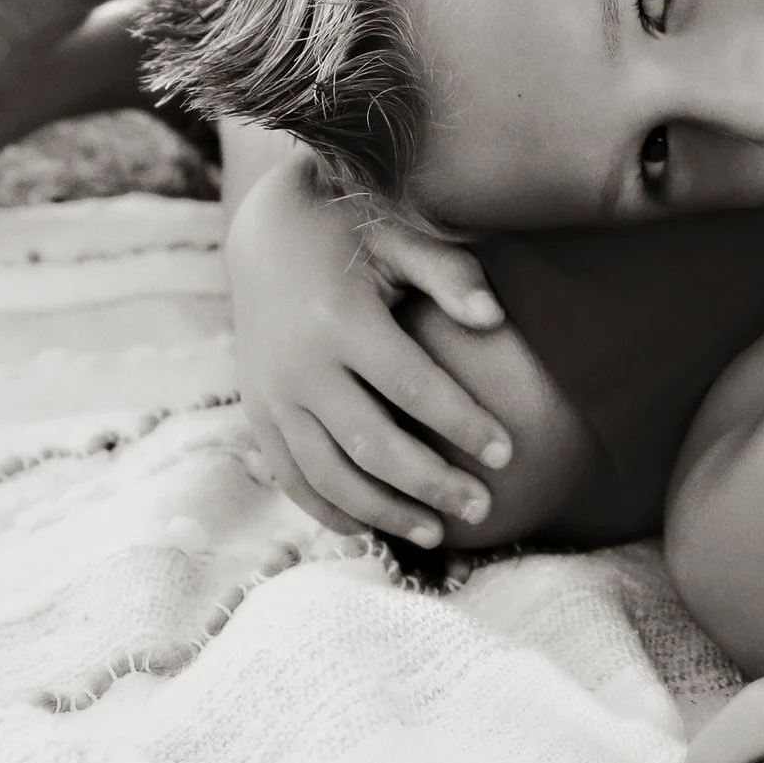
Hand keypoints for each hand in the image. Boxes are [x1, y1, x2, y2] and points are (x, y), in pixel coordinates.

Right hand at [224, 155, 512, 545]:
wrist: (262, 230)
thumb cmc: (350, 233)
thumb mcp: (397, 238)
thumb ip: (448, 274)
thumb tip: (494, 319)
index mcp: (339, 318)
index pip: (412, 386)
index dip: (462, 423)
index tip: (508, 452)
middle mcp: (298, 364)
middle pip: (372, 443)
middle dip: (431, 483)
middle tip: (482, 507)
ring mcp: (270, 394)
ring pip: (328, 474)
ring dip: (384, 511)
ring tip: (437, 532)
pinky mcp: (256, 413)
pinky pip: (291, 477)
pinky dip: (329, 510)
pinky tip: (372, 529)